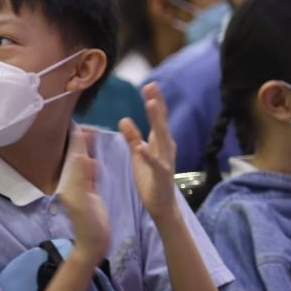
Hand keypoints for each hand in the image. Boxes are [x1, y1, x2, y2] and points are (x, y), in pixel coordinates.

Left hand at [56, 126, 110, 263]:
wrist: (94, 243)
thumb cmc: (88, 223)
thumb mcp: (82, 199)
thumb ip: (81, 177)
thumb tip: (79, 153)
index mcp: (69, 181)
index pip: (72, 154)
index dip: (76, 139)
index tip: (81, 123)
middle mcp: (73, 180)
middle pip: (77, 155)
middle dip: (82, 140)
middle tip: (93, 126)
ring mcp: (82, 185)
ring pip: (83, 161)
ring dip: (88, 148)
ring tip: (95, 133)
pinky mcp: (91, 191)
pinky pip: (90, 171)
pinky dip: (93, 160)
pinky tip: (96, 154)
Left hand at [119, 83, 178, 220]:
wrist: (162, 205)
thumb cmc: (151, 179)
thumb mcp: (138, 154)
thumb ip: (133, 137)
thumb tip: (124, 119)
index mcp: (160, 142)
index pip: (158, 118)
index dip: (154, 101)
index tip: (149, 85)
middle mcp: (166, 147)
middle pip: (161, 121)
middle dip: (157, 103)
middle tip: (152, 86)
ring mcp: (165, 160)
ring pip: (162, 137)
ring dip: (156, 120)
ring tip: (151, 104)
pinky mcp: (161, 175)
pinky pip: (155, 163)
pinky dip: (149, 155)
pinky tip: (141, 147)